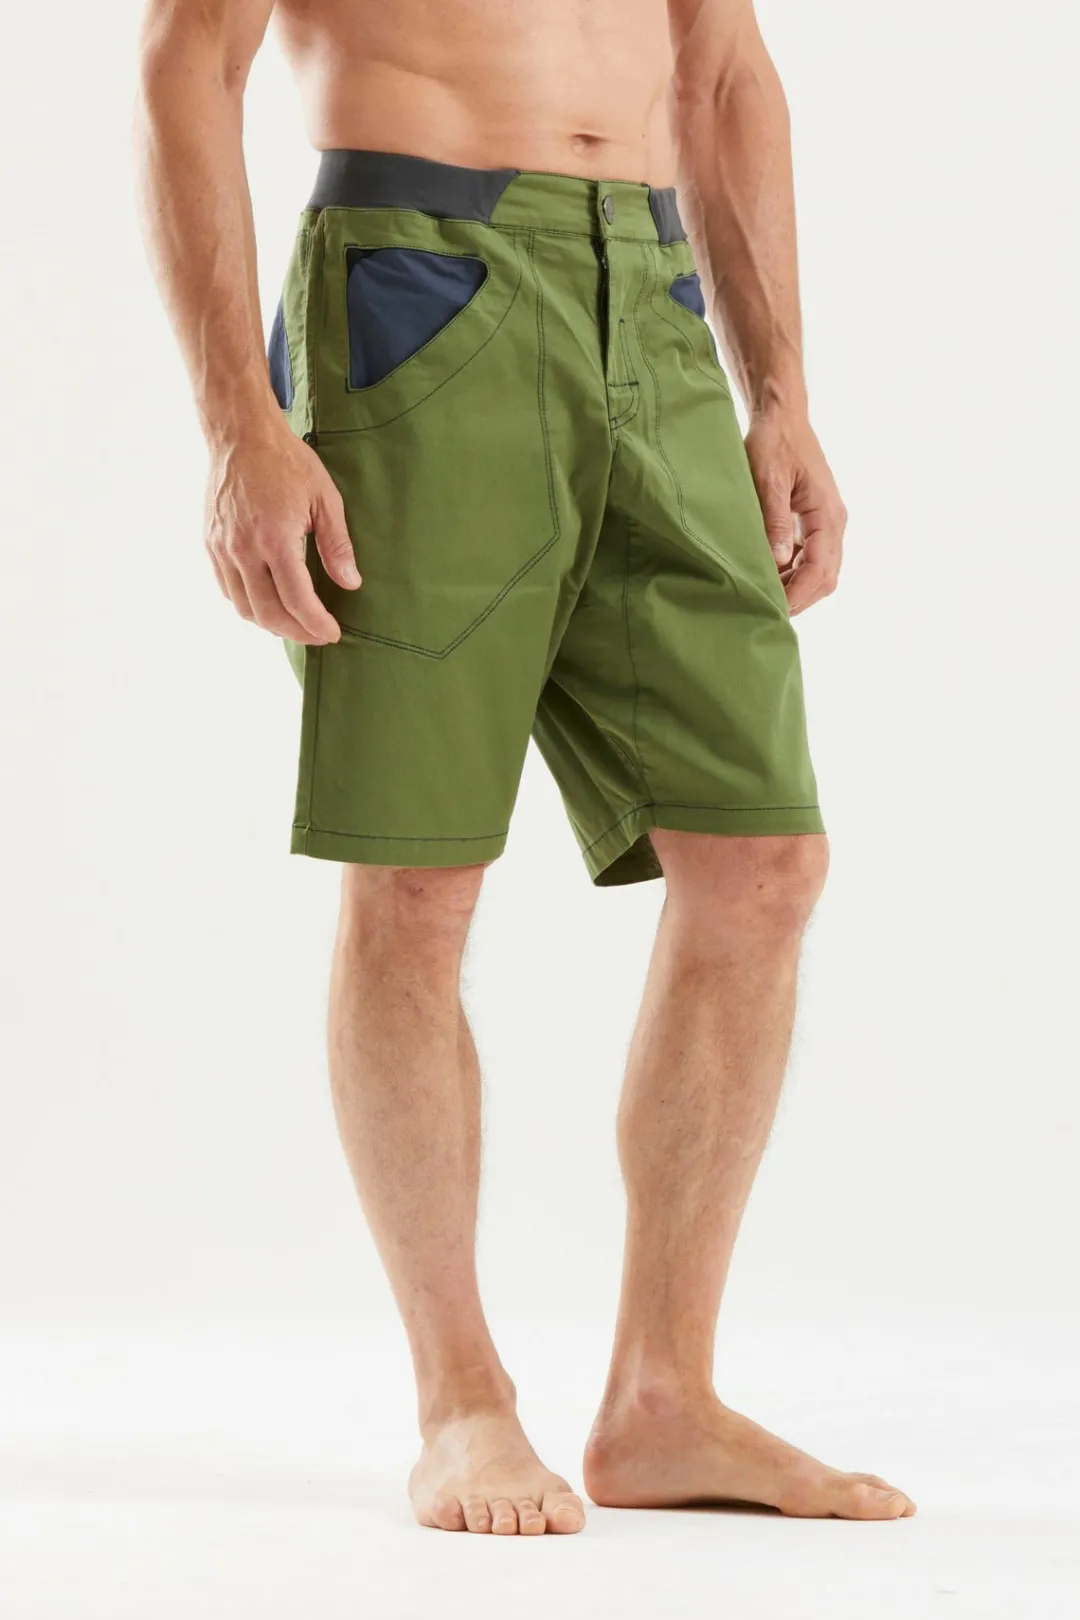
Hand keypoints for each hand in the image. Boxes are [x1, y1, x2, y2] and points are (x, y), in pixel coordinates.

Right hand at [205, 425, 359, 643]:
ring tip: (295, 623)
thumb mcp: (325, 499)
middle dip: (296, 632)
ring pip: (244, 607)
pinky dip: (249, 604)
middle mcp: (244, 549)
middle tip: (317, 635)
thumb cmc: (286, 462)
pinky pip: (228, 589)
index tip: (332, 633)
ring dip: (271, 623)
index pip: (297, 601)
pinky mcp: (211, 544)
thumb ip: (337, 546)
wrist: (241, 435)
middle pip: (268, 613)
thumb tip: (350, 583)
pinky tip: (269, 602)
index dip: (316, 625)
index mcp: (275, 539)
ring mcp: (222, 548)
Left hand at [745, 411, 846, 614]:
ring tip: (766, 594)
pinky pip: (812, 557)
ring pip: (821, 570)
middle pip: (826, 577)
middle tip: (767, 609)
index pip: (819, 569)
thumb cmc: (773, 443)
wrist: (782, 418)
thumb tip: (777, 561)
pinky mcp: (817, 520)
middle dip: (800, 597)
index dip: (798, 594)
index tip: (774, 608)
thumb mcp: (767, 480)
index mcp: (827, 514)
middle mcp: (835, 522)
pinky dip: (795, 572)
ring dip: (797, 587)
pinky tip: (771, 574)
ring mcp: (828, 522)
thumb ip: (774, 521)